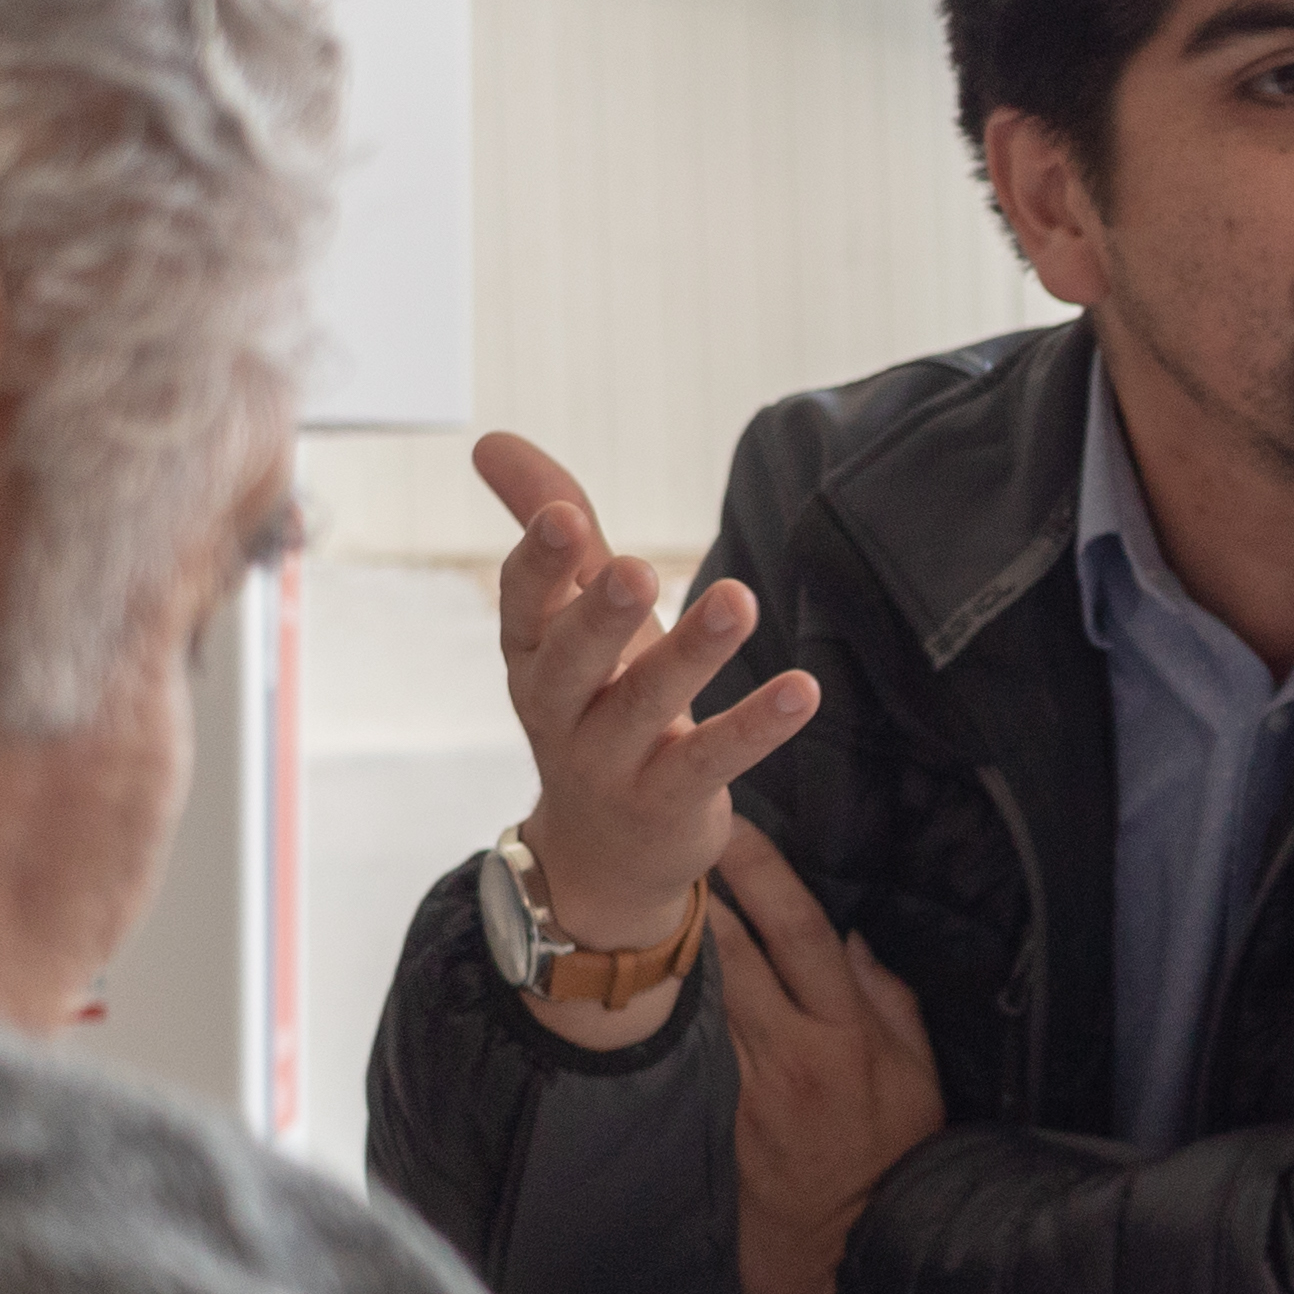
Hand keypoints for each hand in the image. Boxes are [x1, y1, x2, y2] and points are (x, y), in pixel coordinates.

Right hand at [480, 431, 816, 1015]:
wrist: (604, 855)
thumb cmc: (594, 706)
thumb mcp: (570, 620)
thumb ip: (549, 532)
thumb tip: (491, 439)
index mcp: (533, 658)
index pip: (522, 607)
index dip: (538, 565)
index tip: (561, 513)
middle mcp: (560, 711)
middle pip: (571, 661)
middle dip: (599, 614)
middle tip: (633, 568)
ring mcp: (611, 764)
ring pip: (644, 707)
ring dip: (691, 654)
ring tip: (737, 601)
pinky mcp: (669, 803)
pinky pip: (712, 761)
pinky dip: (755, 726)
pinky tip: (802, 689)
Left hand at [718, 824, 943, 1293]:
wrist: (842, 1249)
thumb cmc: (894, 1159)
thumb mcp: (918, 1077)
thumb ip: (889, 1001)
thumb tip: (857, 940)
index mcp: (851, 1034)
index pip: (805, 933)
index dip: (768, 874)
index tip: (739, 827)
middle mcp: (797, 1048)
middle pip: (742, 949)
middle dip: (710, 887)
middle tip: (674, 834)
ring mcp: (756, 1077)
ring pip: (714, 986)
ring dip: (690, 934)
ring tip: (660, 884)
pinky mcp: (729, 1103)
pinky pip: (709, 1031)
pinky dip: (694, 991)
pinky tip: (671, 961)